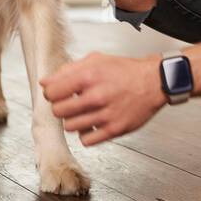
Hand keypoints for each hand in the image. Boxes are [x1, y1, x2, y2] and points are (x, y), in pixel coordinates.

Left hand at [41, 52, 165, 145]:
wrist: (154, 81)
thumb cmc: (126, 71)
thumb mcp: (96, 60)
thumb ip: (68, 70)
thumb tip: (45, 81)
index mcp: (89, 76)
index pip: (52, 92)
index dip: (51, 93)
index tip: (57, 93)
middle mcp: (97, 96)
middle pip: (58, 111)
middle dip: (61, 107)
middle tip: (70, 104)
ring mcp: (106, 114)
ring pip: (70, 127)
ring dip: (74, 120)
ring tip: (83, 113)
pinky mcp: (115, 129)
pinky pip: (87, 140)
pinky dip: (86, 134)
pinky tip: (93, 123)